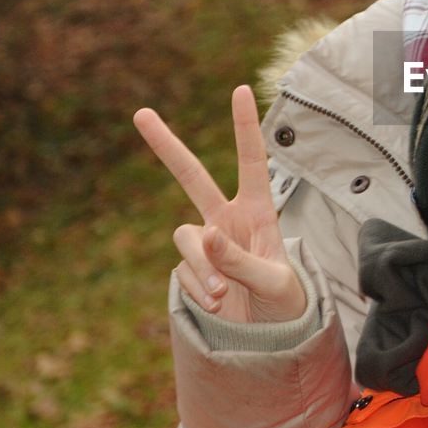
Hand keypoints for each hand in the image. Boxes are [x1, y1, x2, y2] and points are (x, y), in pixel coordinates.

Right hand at [133, 85, 305, 321]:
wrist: (272, 338)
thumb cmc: (286, 303)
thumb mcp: (275, 283)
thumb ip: (241, 260)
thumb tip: (206, 234)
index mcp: (258, 211)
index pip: (251, 161)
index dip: (244, 126)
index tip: (241, 88)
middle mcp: (227, 220)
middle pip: (192, 177)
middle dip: (166, 146)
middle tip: (141, 113)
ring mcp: (205, 245)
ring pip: (186, 240)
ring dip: (203, 268)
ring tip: (226, 297)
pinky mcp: (190, 270)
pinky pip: (184, 273)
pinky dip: (200, 291)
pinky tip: (219, 306)